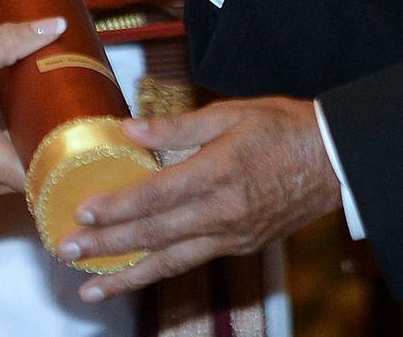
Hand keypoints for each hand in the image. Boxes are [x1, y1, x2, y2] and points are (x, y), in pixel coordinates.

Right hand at [0, 18, 62, 203]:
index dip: (71, 153)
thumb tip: (53, 25)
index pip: (48, 174)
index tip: (88, 125)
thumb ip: (8, 43)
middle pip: (35, 175)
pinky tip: (18, 121)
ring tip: (54, 113)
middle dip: (56, 146)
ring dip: (32, 149)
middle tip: (77, 111)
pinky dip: (10, 152)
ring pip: (15, 175)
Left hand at [53, 98, 341, 300]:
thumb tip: (128, 129)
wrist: (334, 160)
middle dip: (107, 247)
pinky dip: (159, 272)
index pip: (157, 194)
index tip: (83, 210)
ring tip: (91, 290)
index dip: (118, 205)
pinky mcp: (240, 245)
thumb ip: (176, 125)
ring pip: (171, 261)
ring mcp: (232, 235)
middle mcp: (223, 212)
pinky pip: (192, 262)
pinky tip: (135, 276)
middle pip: (156, 234)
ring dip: (127, 276)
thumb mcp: (230, 113)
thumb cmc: (282, 127)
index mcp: (219, 172)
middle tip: (68, 251)